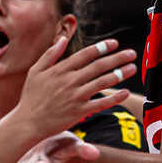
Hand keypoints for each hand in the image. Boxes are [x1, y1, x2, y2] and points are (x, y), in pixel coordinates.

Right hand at [15, 37, 136, 138]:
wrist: (28, 123)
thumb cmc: (31, 97)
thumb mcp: (35, 71)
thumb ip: (50, 54)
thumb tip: (63, 39)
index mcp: (60, 70)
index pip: (85, 55)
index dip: (102, 47)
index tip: (114, 43)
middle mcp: (70, 81)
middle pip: (98, 66)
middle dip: (117, 58)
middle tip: (131, 53)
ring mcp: (76, 97)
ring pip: (102, 82)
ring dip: (119, 74)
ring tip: (132, 68)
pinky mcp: (80, 112)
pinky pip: (101, 103)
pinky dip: (114, 98)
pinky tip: (125, 92)